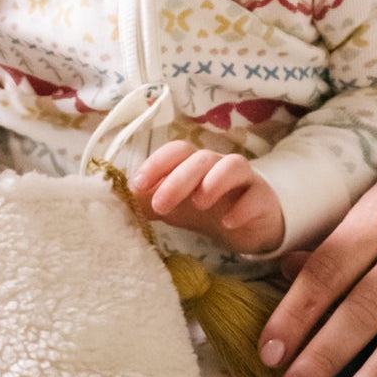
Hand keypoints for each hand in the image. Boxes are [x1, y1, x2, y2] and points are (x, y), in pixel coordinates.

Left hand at [131, 141, 283, 253]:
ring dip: (213, 181)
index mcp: (193, 164)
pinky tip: (228, 222)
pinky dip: (242, 208)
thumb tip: (114, 200)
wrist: (245, 224)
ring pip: (233, 166)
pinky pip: (255, 196)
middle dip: (178, 179)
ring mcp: (242, 180)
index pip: (175, 152)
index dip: (156, 164)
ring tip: (199, 204)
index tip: (136, 185)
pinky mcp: (262, 199)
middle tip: (160, 204)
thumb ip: (145, 202)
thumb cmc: (203, 209)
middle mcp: (217, 165)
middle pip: (200, 159)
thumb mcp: (171, 207)